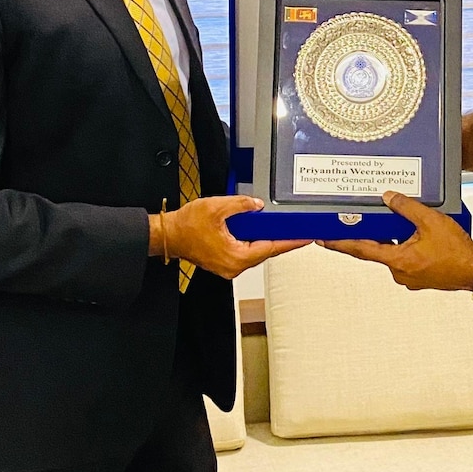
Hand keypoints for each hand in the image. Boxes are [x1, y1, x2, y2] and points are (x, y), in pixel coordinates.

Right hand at [160, 196, 306, 280]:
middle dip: (277, 239)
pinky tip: (254, 230)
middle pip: (264, 252)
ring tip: (275, 227)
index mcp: (236, 256)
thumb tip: (257, 205)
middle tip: (294, 229)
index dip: (289, 242)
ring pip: (254, 252)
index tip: (304, 238)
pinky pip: (244, 252)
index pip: (270, 248)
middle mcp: (234, 266)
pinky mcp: (224, 262)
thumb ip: (241, 205)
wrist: (169, 235)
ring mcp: (228, 266)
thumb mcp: (217, 207)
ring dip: (263, 240)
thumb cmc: (187, 226)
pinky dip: (251, 242)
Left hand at [324, 191, 472, 292]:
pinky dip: (404, 246)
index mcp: (398, 260)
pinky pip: (405, 258)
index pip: (361, 250)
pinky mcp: (420, 277)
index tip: (324, 240)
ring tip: (395, 222)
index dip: (340, 244)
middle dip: (370, 235)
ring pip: (392, 253)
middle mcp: (400, 272)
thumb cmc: (457, 251)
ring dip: (391, 240)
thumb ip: (406, 207)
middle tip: (359, 221)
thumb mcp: (430, 221)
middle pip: (377, 250)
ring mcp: (410, 277)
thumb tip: (388, 197)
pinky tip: (412, 234)